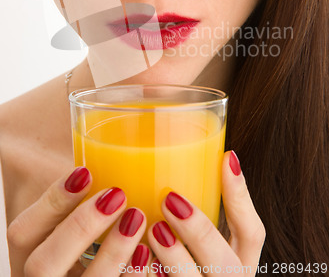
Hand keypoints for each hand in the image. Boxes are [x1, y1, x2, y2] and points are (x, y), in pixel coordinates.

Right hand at [7, 167, 148, 276]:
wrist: (97, 273)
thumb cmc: (90, 242)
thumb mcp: (75, 222)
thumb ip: (80, 200)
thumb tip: (106, 156)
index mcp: (32, 254)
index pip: (23, 232)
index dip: (52, 202)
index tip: (85, 173)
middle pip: (43, 264)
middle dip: (80, 226)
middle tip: (116, 195)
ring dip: (113, 252)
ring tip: (137, 217)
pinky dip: (133, 275)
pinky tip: (149, 252)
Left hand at [147, 151, 264, 276]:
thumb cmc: (192, 263)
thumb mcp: (205, 238)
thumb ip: (203, 210)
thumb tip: (199, 155)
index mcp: (237, 262)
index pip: (251, 232)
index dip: (241, 196)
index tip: (226, 158)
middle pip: (223, 263)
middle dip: (199, 231)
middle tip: (170, 200)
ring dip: (173, 259)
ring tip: (153, 230)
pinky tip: (133, 259)